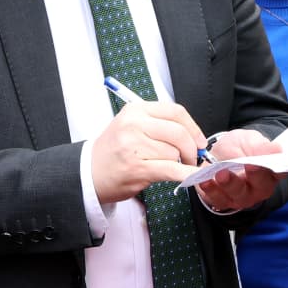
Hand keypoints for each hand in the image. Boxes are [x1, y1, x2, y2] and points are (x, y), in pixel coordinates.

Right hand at [89, 100, 203, 202]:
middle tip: (192, 158)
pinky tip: (191, 177)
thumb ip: (159, 125)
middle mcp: (134, 125)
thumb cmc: (113, 151)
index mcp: (136, 110)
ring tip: (167, 167)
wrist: (88, 172)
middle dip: (192, 148)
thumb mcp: (132, 126)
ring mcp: (134, 146)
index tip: (200, 140)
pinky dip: (186, 174)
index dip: (193, 128)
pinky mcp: (137, 168)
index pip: (176, 112)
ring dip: (178, 163)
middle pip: (179, 132)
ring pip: (175, 153)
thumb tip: (193, 136)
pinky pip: (172, 170)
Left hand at [195, 129, 282, 211]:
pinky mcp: (223, 201)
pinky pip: (218, 199)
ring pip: (239, 194)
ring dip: (230, 184)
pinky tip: (205, 180)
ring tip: (222, 173)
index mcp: (271, 172)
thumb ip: (261, 146)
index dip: (278, 167)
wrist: (219, 154)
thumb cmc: (239, 148)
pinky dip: (211, 190)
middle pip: (261, 185)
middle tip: (249, 164)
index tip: (272, 159)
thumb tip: (277, 149)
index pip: (280, 171)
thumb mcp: (250, 140)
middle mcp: (260, 188)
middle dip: (255, 175)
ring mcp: (242, 197)